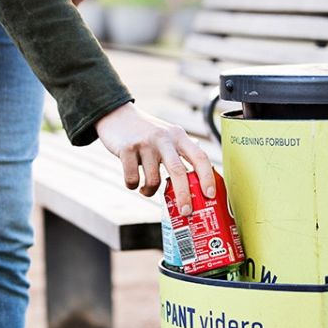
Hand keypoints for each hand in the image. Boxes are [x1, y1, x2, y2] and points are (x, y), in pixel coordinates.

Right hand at [95, 103, 215, 215]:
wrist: (116, 116)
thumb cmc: (146, 133)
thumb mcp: (168, 136)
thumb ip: (181, 154)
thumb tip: (196, 185)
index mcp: (178, 136)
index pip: (199, 157)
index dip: (208, 177)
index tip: (211, 195)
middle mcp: (164, 138)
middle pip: (178, 171)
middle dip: (184, 195)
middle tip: (186, 212)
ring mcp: (144, 143)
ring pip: (153, 180)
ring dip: (150, 192)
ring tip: (146, 190)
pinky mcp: (126, 149)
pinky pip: (132, 179)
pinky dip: (134, 187)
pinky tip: (134, 182)